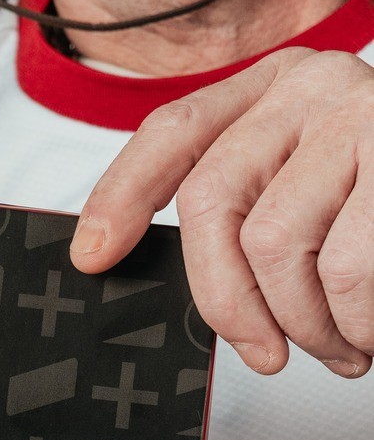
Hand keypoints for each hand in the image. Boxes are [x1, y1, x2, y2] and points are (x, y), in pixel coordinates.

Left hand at [71, 47, 373, 376]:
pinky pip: (347, 270)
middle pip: (212, 203)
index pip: (175, 133)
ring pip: (276, 246)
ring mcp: (363, 115)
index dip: (122, 196)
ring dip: (305, 323)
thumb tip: (183, 283)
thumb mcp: (319, 188)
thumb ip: (254, 213)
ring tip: (342, 344)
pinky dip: (355, 324)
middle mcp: (315, 86)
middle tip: (266, 353)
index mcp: (278, 89)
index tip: (92, 256)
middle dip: (228, 302)